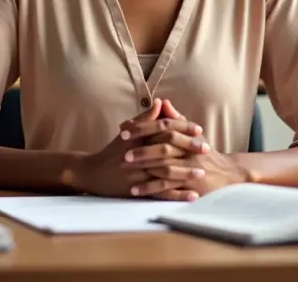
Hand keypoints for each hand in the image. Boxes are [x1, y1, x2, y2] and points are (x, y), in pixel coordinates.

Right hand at [66, 98, 206, 197]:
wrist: (91, 173)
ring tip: (202, 172)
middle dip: (187, 149)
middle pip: (166, 150)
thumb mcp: (128, 132)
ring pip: (164, 173)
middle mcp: (136, 155)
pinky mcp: (136, 190)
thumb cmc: (113, 151)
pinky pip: (159, 193)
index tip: (199, 130)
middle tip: (206, 149)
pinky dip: (176, 194)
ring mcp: (136, 174)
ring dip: (185, 173)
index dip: (182, 128)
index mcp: (136, 138)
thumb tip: (162, 102)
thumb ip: (146, 118)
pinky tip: (191, 195)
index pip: (162, 129)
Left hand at [122, 104, 250, 200]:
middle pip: (163, 148)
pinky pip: (168, 188)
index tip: (123, 131)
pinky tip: (135, 190)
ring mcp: (190, 169)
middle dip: (141, 150)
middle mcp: (190, 151)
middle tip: (122, 154)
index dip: (143, 128)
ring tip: (124, 172)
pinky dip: (150, 189)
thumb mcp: (193, 134)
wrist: (227, 174)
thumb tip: (162, 102)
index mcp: (187, 135)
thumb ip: (176, 119)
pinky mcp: (190, 186)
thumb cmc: (204, 152)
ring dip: (143, 170)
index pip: (163, 126)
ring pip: (164, 168)